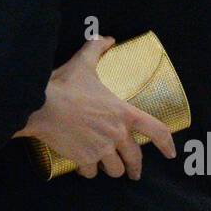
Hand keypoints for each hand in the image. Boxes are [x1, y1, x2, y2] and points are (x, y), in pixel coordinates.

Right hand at [26, 36, 176, 178]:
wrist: (40, 106)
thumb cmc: (65, 86)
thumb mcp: (83, 63)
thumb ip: (96, 48)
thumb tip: (107, 38)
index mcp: (123, 113)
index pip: (156, 131)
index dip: (166, 143)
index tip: (170, 153)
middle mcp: (117, 135)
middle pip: (135, 158)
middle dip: (135, 167)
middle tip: (132, 172)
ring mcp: (101, 150)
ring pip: (114, 169)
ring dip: (111, 169)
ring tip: (106, 166)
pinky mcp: (83, 159)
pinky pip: (90, 172)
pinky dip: (87, 170)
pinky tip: (82, 165)